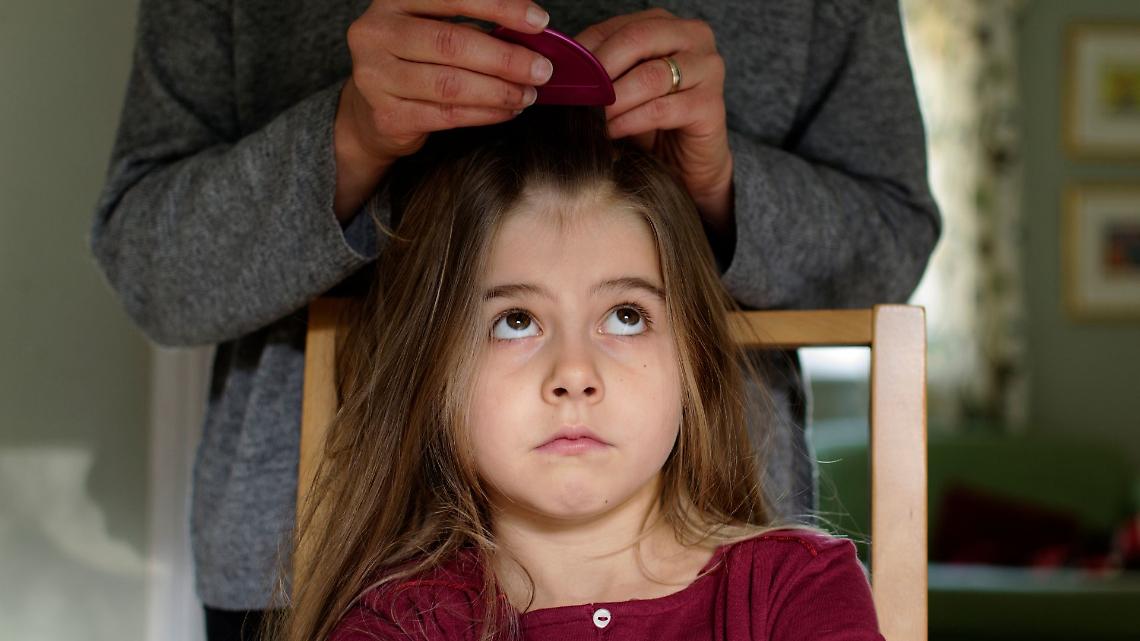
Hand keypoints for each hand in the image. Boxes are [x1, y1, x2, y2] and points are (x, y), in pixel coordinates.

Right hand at [333, 0, 555, 218]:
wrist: (371, 112)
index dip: (499, 6)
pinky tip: (507, 111)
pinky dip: (484, 114)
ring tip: (528, 94)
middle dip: (506, 58)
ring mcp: (375, 76)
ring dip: (499, 91)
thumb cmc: (415, 63)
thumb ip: (472, 25)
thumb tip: (532, 32)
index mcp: (394, 0)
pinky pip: (446, 116)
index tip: (539, 22)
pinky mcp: (386, 116)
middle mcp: (376, 33)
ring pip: (450, 84)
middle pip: (452, 43)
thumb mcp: (433, 28)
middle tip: (542, 69)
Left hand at [576, 9, 733, 231]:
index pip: (618, 27)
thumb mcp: (620, 90)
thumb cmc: (649, 124)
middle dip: (599, 69)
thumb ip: (597, 72)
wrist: (687, 164)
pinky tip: (611, 132)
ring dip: (613, 100)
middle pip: (637, 39)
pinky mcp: (711, 105)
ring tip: (589, 118)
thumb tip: (555, 69)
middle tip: (572, 95)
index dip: (584, 50)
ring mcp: (708, 69)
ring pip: (650, 76)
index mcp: (667, 24)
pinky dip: (630, 121)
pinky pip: (662, 109)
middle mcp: (694, 37)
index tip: (557, 75)